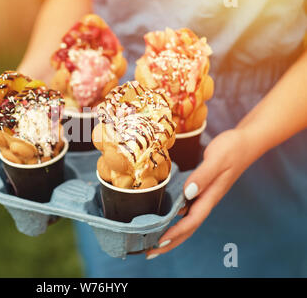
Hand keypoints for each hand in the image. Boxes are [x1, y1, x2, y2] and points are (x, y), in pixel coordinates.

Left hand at [146, 129, 252, 258]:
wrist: (245, 142)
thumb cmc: (232, 148)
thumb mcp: (217, 159)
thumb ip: (203, 176)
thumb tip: (188, 193)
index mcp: (210, 196)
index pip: (191, 221)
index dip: (175, 233)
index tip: (159, 241)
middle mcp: (206, 199)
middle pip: (188, 228)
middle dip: (170, 242)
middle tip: (150, 252)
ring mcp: (204, 196)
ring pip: (187, 221)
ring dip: (171, 233)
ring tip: (152, 242)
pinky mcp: (201, 189)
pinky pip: (186, 209)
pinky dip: (174, 218)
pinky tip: (164, 219)